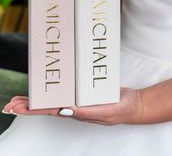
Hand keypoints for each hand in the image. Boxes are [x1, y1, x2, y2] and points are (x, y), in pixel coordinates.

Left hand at [2, 87, 143, 125]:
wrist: (133, 104)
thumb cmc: (120, 110)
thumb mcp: (105, 112)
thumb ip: (86, 112)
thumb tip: (64, 111)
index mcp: (76, 112)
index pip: (49, 110)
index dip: (32, 109)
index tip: (16, 107)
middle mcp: (74, 106)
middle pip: (47, 105)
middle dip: (29, 104)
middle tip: (12, 101)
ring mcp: (79, 98)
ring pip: (55, 97)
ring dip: (39, 96)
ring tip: (25, 96)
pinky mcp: (85, 90)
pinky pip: (68, 89)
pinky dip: (56, 87)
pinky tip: (51, 85)